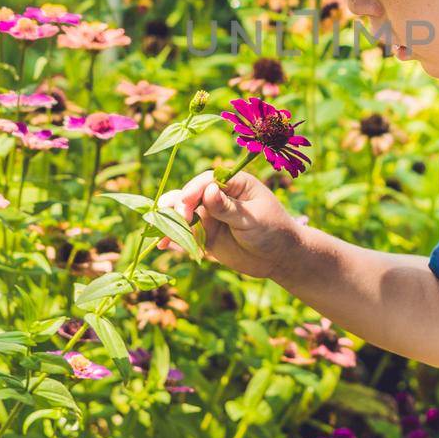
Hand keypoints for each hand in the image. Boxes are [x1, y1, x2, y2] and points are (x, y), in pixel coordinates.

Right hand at [157, 168, 299, 279]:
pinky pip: (186, 234)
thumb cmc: (274, 230)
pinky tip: (163, 245)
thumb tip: (209, 190)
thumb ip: (229, 207)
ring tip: (158, 232)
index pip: (208, 180)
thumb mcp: (253, 218)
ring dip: (171, 222)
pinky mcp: (206, 235)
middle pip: (191, 196)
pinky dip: (175, 238)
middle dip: (179, 207)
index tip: (185, 203)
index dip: (194, 190)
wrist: (280, 257)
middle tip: (174, 219)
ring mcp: (210, 215)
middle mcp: (219, 196)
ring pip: (184, 215)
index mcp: (235, 182)